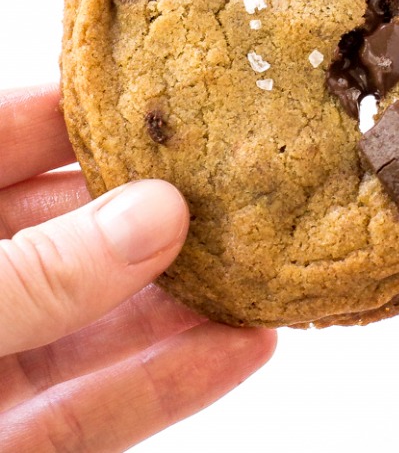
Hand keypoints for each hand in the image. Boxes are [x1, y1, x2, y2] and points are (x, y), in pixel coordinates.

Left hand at [0, 86, 275, 450]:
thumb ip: (42, 269)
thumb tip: (157, 213)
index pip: (5, 138)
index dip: (78, 109)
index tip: (162, 90)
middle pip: (70, 229)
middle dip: (153, 209)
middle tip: (237, 182)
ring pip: (97, 322)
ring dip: (182, 302)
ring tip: (264, 266)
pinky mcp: (18, 442)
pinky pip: (96, 409)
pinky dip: (166, 383)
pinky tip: (240, 350)